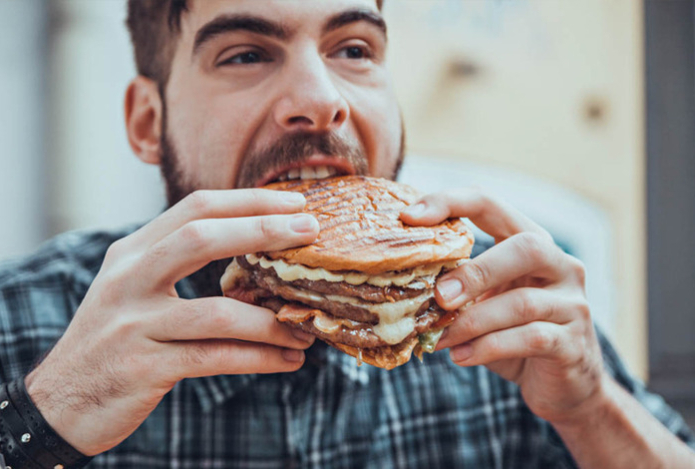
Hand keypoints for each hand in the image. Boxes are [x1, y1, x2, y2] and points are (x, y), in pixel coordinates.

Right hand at [25, 189, 319, 455]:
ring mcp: (133, 323)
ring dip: (272, 321)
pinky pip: (215, 358)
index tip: (295, 201)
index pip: (195, 208)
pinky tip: (288, 360)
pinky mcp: (143, 367)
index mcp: (132, 252)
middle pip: (201, 238)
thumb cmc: (114, 338)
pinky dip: (259, 358)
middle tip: (312, 231)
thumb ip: (177, 262)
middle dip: (263, 230)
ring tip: (308, 330)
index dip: (248, 201)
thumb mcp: (135, 288)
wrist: (61, 400)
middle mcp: (129, 279)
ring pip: (218, 312)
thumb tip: (257, 249)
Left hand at [401, 188, 605, 425]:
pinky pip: (530, 338)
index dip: (450, 202)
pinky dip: (488, 348)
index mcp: (531, 241)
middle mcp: (560, 264)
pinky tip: (461, 356)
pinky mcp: (573, 343)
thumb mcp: (485, 302)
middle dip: (476, 272)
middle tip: (439, 297)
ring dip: (473, 322)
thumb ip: (457, 286)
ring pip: (522, 302)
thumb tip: (403, 284)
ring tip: (439, 338)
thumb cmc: (513, 332)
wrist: (563, 382)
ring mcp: (572, 303)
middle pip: (526, 247)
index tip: (409, 217)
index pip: (491, 204)